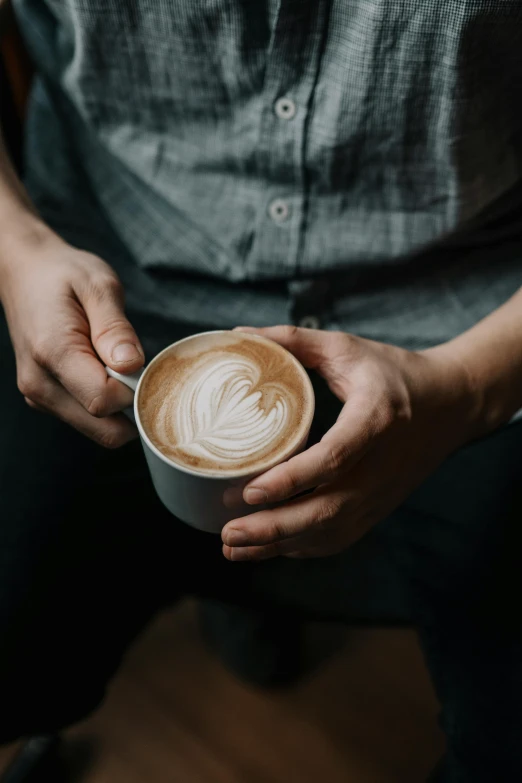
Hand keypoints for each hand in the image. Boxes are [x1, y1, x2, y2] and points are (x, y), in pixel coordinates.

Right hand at [0, 230, 143, 446]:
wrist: (25, 273)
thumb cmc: (64, 275)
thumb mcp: (98, 286)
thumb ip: (116, 328)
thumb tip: (132, 365)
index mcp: (52, 353)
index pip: (104, 401)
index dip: (134, 389)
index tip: (140, 362)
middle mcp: (40, 384)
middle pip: (104, 429)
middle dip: (131, 407)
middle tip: (137, 369)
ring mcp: (40, 397)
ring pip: (99, 430)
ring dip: (119, 408)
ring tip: (116, 364)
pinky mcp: (46, 400)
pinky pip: (89, 420)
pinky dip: (106, 406)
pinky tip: (104, 372)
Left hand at [222, 325, 478, 559]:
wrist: (451, 404)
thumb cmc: (395, 374)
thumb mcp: (348, 348)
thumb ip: (294, 340)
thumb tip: (240, 336)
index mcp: (376, 418)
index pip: (334, 457)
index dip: (291, 478)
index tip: (250, 489)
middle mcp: (380, 466)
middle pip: (327, 510)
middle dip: (274, 527)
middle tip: (227, 531)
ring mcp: (382, 494)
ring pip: (329, 532)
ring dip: (279, 544)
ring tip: (232, 545)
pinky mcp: (379, 508)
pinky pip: (338, 538)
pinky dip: (300, 548)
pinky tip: (266, 547)